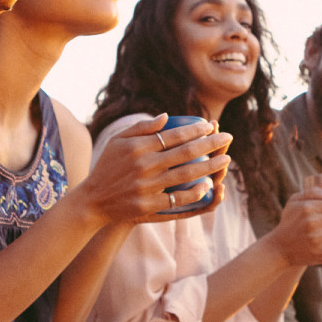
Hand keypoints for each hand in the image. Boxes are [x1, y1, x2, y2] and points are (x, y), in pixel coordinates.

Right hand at [78, 116, 232, 224]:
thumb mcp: (117, 141)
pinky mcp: (149, 206)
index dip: (195, 129)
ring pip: (186, 175)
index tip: (210, 125)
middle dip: (211, 144)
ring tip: (226, 160)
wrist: (92, 201)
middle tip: (228, 138)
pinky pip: (177, 199)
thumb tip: (166, 116)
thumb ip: (141, 127)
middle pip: (185, 153)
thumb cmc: (107, 167)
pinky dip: (194, 193)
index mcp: (137, 147)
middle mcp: (144, 166)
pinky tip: (208, 186)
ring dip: (210, 166)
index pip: (173, 135)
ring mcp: (147, 187)